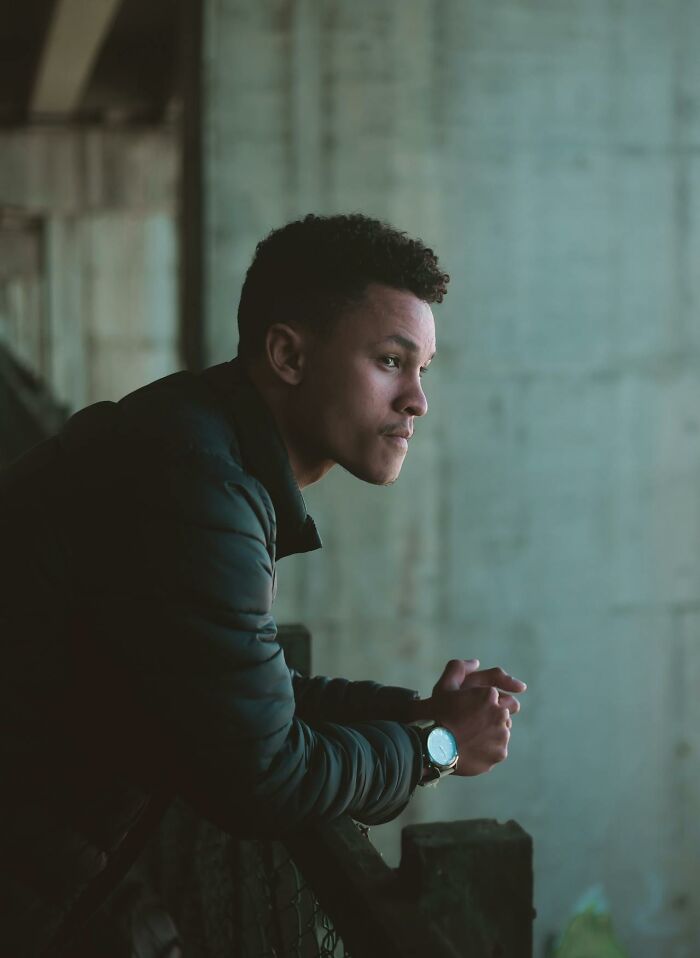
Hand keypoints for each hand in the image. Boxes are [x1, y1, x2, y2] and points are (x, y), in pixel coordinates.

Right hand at [411, 659, 526, 776]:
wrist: (432, 746)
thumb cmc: (437, 714)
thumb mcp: (444, 686)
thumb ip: (459, 668)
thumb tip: (476, 663)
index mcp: (489, 695)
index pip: (500, 698)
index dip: (486, 704)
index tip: (472, 711)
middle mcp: (500, 713)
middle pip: (502, 716)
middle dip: (490, 718)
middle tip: (471, 725)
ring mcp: (501, 735)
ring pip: (501, 733)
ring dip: (491, 734)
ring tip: (470, 739)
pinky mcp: (500, 754)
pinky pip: (497, 750)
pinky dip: (488, 750)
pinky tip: (472, 749)